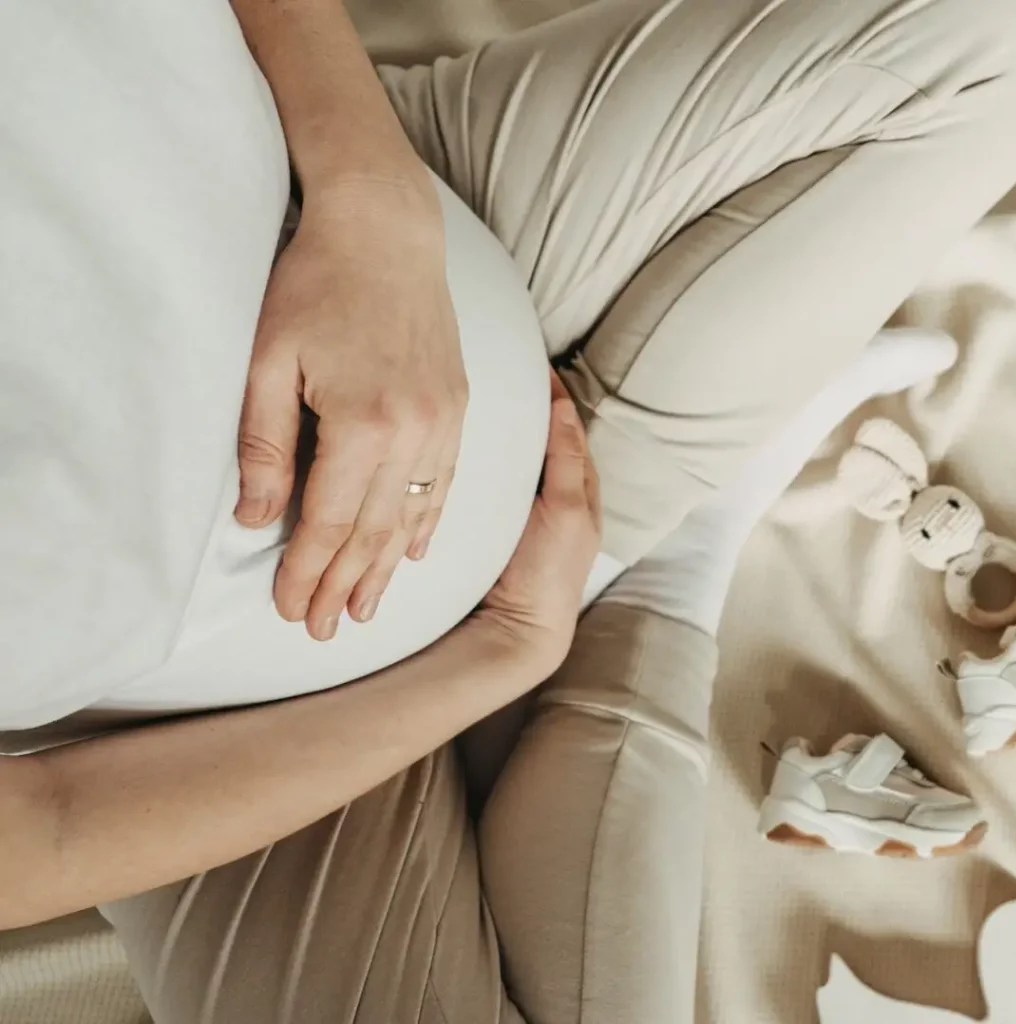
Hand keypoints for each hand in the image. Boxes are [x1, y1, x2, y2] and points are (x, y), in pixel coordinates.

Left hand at [235, 179, 468, 640]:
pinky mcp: (457, 408)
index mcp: (364, 424)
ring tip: (367, 609)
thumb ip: (264, 447)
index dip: (307, 572)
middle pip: (374, 531)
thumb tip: (259, 519)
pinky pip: (444, 484)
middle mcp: (415, 433)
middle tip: (326, 629)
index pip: (330, 522)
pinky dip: (426, 524)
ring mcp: (444, 422)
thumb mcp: (267, 361)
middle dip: (345, 585)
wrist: (387, 231)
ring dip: (385, 568)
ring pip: (412, 515)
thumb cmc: (316, 285)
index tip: (291, 610)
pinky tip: (412, 552)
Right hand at [471, 371, 601, 675]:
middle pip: (545, 437)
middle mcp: (559, 493)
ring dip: (511, 428)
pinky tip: (476, 445)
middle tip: (507, 368)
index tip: (535, 363)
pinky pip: (503, 478)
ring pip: (523, 456)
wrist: (519, 626)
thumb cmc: (550, 573)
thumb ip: (567, 461)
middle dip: (531, 404)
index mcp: (582, 487)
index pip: (568, 427)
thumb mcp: (566, 512)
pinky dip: (497, 456)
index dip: (553, 395)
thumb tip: (563, 407)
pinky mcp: (506, 522)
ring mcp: (532, 508)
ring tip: (490, 395)